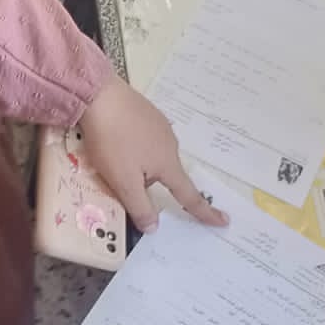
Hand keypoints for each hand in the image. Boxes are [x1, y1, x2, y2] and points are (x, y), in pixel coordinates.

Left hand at [79, 78, 229, 233]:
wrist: (101, 96)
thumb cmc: (113, 142)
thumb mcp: (123, 181)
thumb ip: (139, 207)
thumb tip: (154, 228)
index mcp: (168, 165)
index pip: (189, 196)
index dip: (205, 212)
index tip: (224, 221)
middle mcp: (171, 145)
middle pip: (164, 176)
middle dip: (145, 183)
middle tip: (118, 177)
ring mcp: (161, 127)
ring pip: (154, 157)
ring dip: (138, 164)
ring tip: (112, 155)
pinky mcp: (149, 114)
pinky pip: (147, 139)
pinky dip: (134, 146)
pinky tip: (116, 138)